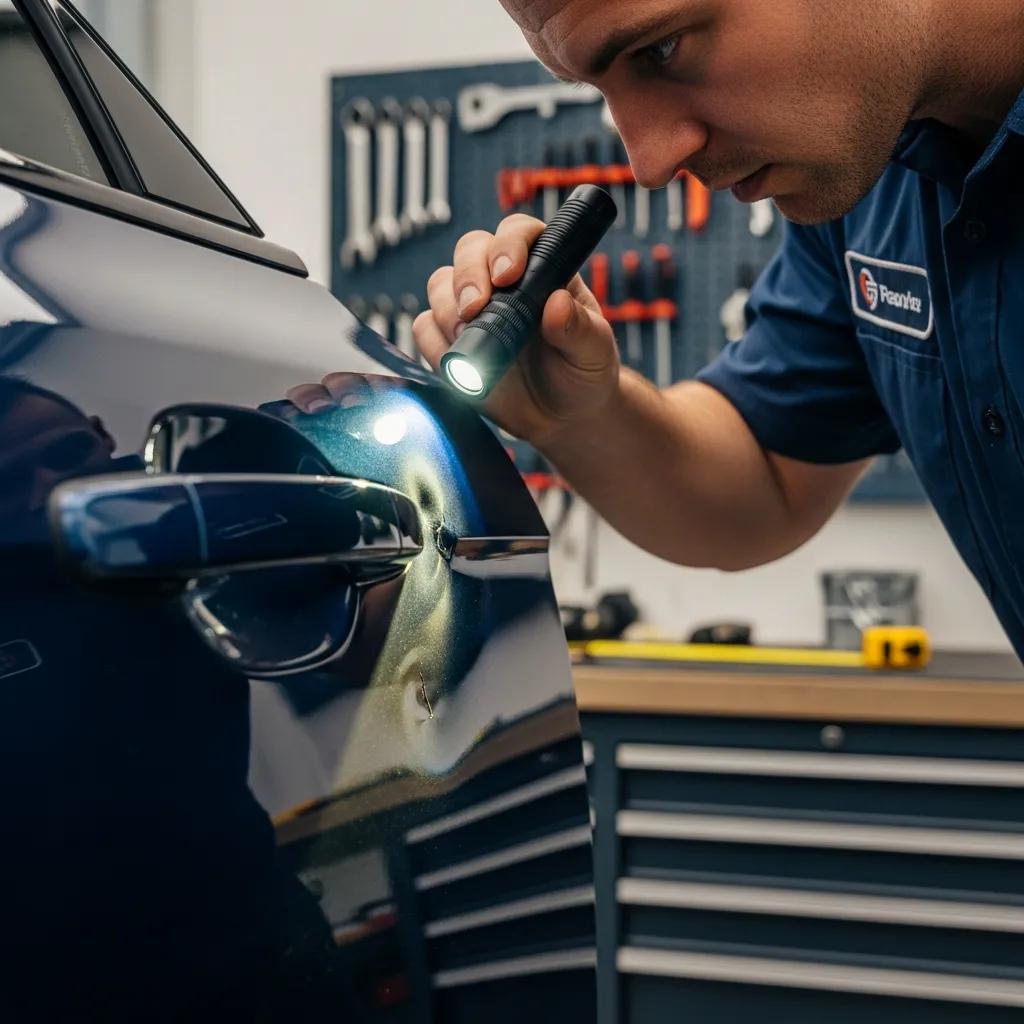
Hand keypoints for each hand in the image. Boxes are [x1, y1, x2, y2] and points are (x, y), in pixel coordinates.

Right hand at [413, 214, 618, 447]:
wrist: (561, 418)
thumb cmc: (583, 373)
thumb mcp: (594, 351)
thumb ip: (580, 328)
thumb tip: (557, 303)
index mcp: (542, 270)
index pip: (519, 234)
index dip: (508, 245)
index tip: (508, 275)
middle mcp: (502, 283)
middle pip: (470, 250)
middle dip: (468, 275)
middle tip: (475, 308)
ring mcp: (473, 311)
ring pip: (441, 284)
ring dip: (446, 307)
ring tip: (466, 335)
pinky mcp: (451, 343)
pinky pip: (426, 329)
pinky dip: (434, 343)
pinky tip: (457, 363)